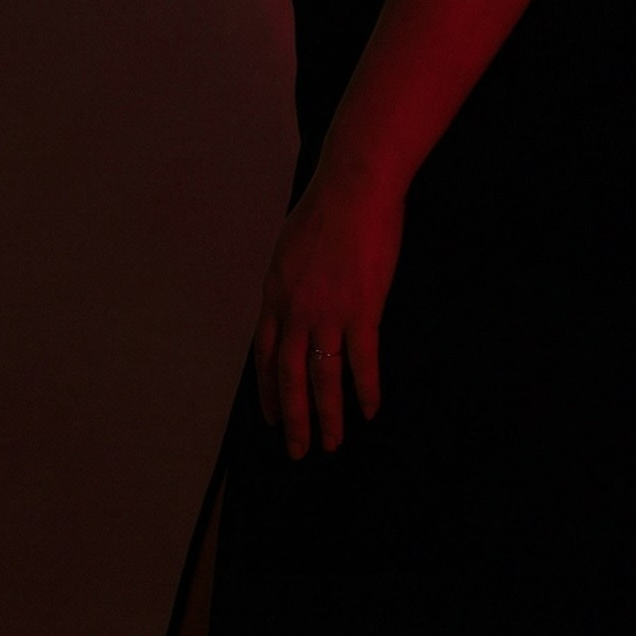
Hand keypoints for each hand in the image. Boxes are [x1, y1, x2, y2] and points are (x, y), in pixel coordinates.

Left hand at [252, 163, 403, 458]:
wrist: (354, 186)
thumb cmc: (325, 207)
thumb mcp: (290, 246)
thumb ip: (288, 281)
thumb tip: (290, 301)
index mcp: (275, 293)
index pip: (265, 354)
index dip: (268, 390)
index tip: (272, 417)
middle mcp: (295, 310)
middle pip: (290, 376)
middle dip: (294, 418)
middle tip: (298, 450)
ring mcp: (328, 313)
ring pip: (323, 378)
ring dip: (328, 416)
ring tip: (332, 443)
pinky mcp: (361, 310)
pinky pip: (362, 361)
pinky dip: (366, 389)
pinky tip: (370, 409)